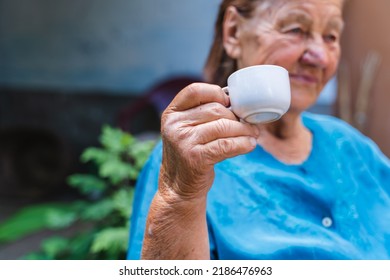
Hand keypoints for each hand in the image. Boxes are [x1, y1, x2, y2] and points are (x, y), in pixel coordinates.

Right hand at [159, 83, 258, 200]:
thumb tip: (238, 103)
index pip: (195, 90)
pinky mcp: (195, 158)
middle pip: (215, 109)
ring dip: (244, 130)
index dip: (216, 93)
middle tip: (250, 123)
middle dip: (237, 116)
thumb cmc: (189, 154)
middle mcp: (174, 125)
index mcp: (171, 113)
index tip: (230, 103)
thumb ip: (201, 115)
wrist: (178, 188)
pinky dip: (243, 143)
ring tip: (253, 134)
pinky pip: (226, 145)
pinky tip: (250, 145)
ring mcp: (183, 141)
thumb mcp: (186, 130)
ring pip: (223, 126)